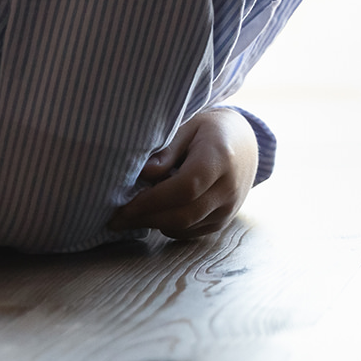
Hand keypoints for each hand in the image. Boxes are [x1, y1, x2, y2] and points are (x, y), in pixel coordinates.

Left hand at [108, 107, 258, 239]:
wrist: (244, 141)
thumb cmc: (209, 130)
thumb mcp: (187, 127)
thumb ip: (166, 151)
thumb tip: (144, 175)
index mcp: (221, 158)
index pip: (185, 188)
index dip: (151, 201)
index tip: (122, 206)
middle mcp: (230, 187)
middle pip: (184, 214)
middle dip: (146, 219)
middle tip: (116, 219)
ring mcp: (230, 207)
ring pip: (185, 227)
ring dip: (154, 224)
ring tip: (131, 214)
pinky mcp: (224, 220)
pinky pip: (190, 232)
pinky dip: (168, 227)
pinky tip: (155, 213)